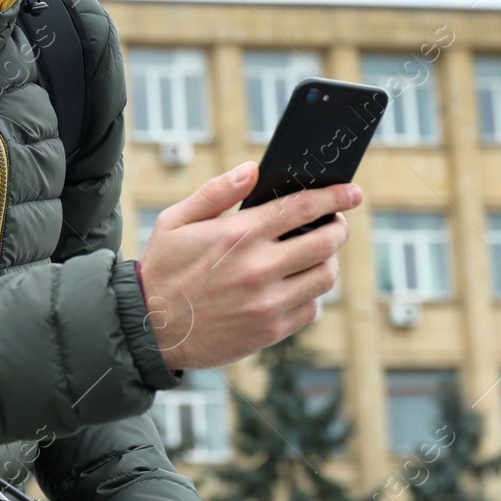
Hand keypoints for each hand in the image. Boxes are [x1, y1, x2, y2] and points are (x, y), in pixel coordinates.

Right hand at [138, 160, 360, 369]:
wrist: (148, 328)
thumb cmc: (162, 269)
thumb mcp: (176, 221)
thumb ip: (216, 192)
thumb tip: (252, 170)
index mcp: (239, 234)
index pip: (303, 208)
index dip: (334, 197)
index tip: (352, 192)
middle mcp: (259, 267)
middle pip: (326, 242)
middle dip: (338, 228)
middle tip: (335, 225)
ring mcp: (267, 302)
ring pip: (325, 276)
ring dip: (327, 262)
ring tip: (314, 256)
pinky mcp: (269, 330)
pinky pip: (311, 309)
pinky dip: (311, 295)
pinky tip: (294, 286)